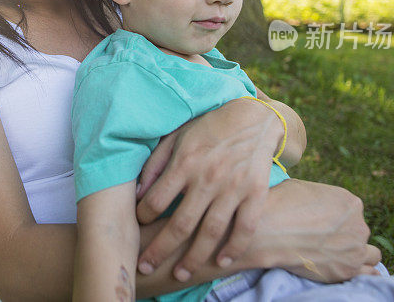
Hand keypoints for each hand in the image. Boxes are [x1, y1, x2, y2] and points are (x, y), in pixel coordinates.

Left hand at [135, 98, 282, 280]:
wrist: (255, 118)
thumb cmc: (209, 128)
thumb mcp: (177, 137)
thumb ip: (156, 164)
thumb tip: (138, 192)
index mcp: (185, 162)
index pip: (156, 200)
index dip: (143, 217)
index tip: (138, 226)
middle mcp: (208, 178)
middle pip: (180, 224)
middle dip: (160, 250)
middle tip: (145, 266)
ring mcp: (234, 188)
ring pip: (211, 233)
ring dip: (194, 258)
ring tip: (180, 274)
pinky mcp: (256, 194)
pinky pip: (245, 228)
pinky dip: (233, 248)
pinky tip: (221, 262)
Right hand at [243, 179, 381, 282]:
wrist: (268, 231)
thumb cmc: (280, 205)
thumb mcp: (301, 188)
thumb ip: (317, 197)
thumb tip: (311, 202)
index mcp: (350, 202)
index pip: (352, 213)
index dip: (338, 219)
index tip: (323, 225)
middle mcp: (358, 225)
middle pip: (359, 232)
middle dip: (346, 236)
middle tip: (325, 241)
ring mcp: (356, 249)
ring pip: (371, 254)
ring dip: (357, 254)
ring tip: (339, 256)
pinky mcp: (349, 270)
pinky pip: (370, 273)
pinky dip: (361, 272)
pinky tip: (346, 268)